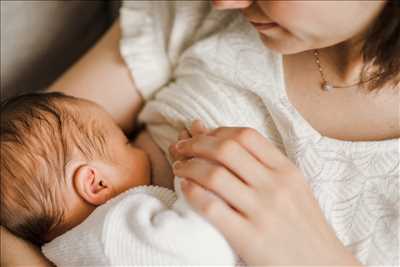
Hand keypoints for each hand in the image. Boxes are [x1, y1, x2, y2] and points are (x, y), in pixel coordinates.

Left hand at [170, 123, 360, 264]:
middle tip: (179, 148)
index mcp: (287, 171)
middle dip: (195, 144)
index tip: (200, 136)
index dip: (215, 131)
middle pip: (226, 149)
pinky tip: (184, 188)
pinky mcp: (249, 238)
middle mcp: (275, 186)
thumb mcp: (291, 187)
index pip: (245, 136)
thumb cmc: (302, 224)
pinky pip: (211, 207)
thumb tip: (223, 138)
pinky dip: (191, 192)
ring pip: (214, 175)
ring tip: (178, 167)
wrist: (323, 265)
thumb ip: (260, 162)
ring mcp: (263, 212)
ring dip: (188, 166)